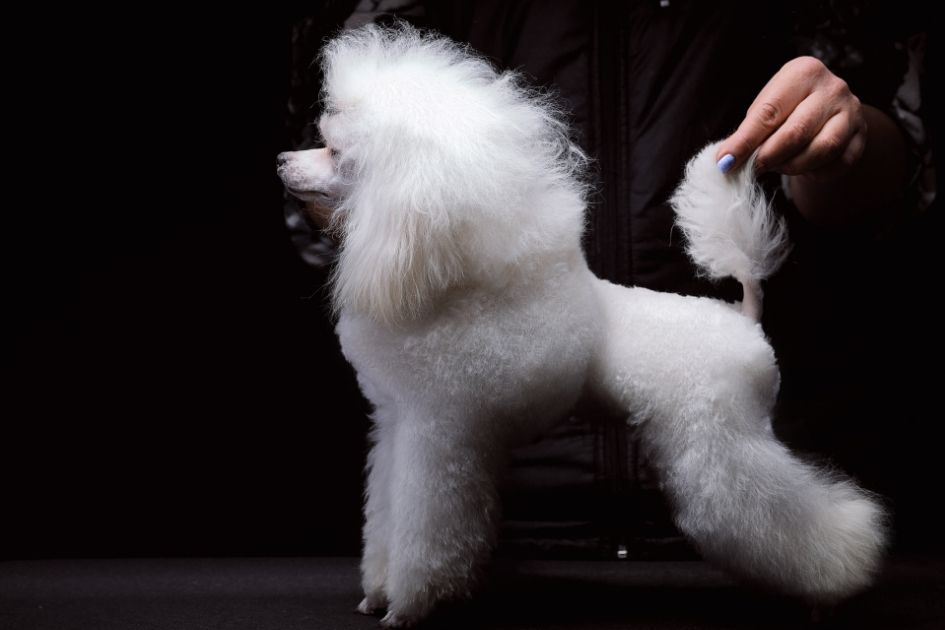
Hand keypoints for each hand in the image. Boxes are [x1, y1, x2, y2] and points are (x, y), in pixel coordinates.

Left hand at [715, 56, 866, 180]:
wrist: (829, 112)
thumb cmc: (788, 109)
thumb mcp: (766, 109)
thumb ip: (748, 131)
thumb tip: (725, 160)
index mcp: (803, 72)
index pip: (769, 112)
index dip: (745, 141)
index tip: (725, 162)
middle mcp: (833, 88)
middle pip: (796, 132)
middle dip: (769, 156)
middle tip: (754, 167)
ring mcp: (852, 112)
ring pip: (821, 150)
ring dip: (792, 166)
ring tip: (777, 165)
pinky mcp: (861, 137)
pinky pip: (837, 164)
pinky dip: (815, 172)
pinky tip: (803, 167)